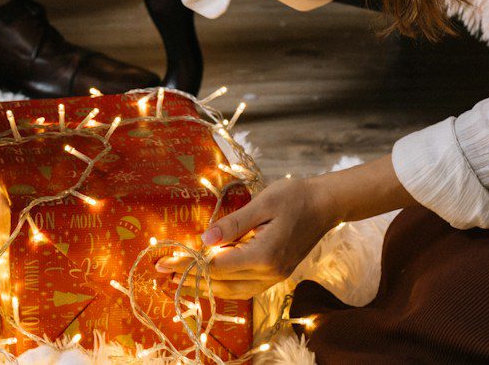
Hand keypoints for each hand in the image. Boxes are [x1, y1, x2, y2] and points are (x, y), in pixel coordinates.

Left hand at [156, 176, 335, 299]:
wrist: (325, 205)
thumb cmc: (294, 197)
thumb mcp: (262, 203)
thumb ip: (233, 224)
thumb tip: (204, 240)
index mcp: (265, 255)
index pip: (217, 267)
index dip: (187, 265)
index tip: (163, 262)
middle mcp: (269, 273)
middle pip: (221, 284)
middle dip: (189, 279)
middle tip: (163, 271)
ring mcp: (274, 277)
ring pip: (232, 291)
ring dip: (204, 287)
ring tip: (179, 278)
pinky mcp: (275, 274)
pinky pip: (243, 287)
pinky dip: (222, 285)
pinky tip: (208, 277)